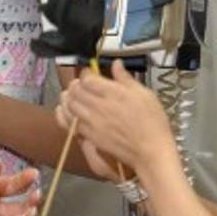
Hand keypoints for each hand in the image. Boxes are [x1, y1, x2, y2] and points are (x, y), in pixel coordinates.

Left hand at [59, 60, 176, 171]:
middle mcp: (99, 106)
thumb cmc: (152, 122)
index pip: (88, 78)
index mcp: (113, 93)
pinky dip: (64, 114)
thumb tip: (116, 64)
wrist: (150, 150)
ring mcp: (92, 122)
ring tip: (72, 94)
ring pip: (69, 105)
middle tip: (81, 83)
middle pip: (75, 90)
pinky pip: (69, 122)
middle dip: (76, 84)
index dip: (86, 73)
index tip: (90, 72)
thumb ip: (125, 78)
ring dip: (68, 97)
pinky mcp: (89, 135)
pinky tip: (66, 110)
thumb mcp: (145, 94)